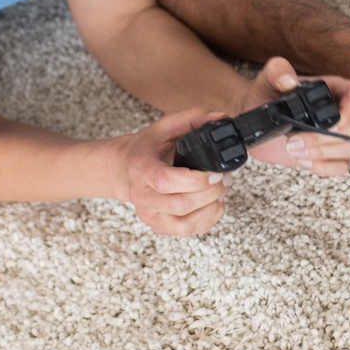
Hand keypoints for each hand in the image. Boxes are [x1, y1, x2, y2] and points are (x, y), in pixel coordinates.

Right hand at [119, 105, 229, 235]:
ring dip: (211, 208)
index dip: (197, 180)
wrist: (127, 168)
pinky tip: (212, 204)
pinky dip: (208, 220)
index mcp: (141, 168)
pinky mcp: (159, 227)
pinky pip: (188, 232)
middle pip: (180, 205)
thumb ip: (195, 116)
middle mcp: (141, 195)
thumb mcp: (167, 125)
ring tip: (219, 192)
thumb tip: (222, 118)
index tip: (214, 172)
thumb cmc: (149, 147)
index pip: (166, 181)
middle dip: (210, 193)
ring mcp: (149, 214)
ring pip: (185, 224)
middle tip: (222, 179)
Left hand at [239, 56, 349, 177]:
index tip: (334, 122)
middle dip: (322, 138)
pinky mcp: (328, 154)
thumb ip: (276, 71)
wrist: (255, 120)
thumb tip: (289, 81)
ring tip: (295, 149)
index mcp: (332, 89)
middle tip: (293, 139)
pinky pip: (342, 166)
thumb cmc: (265, 96)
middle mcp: (339, 111)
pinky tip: (303, 160)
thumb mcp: (266, 79)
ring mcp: (336, 135)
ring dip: (322, 153)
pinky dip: (324, 167)